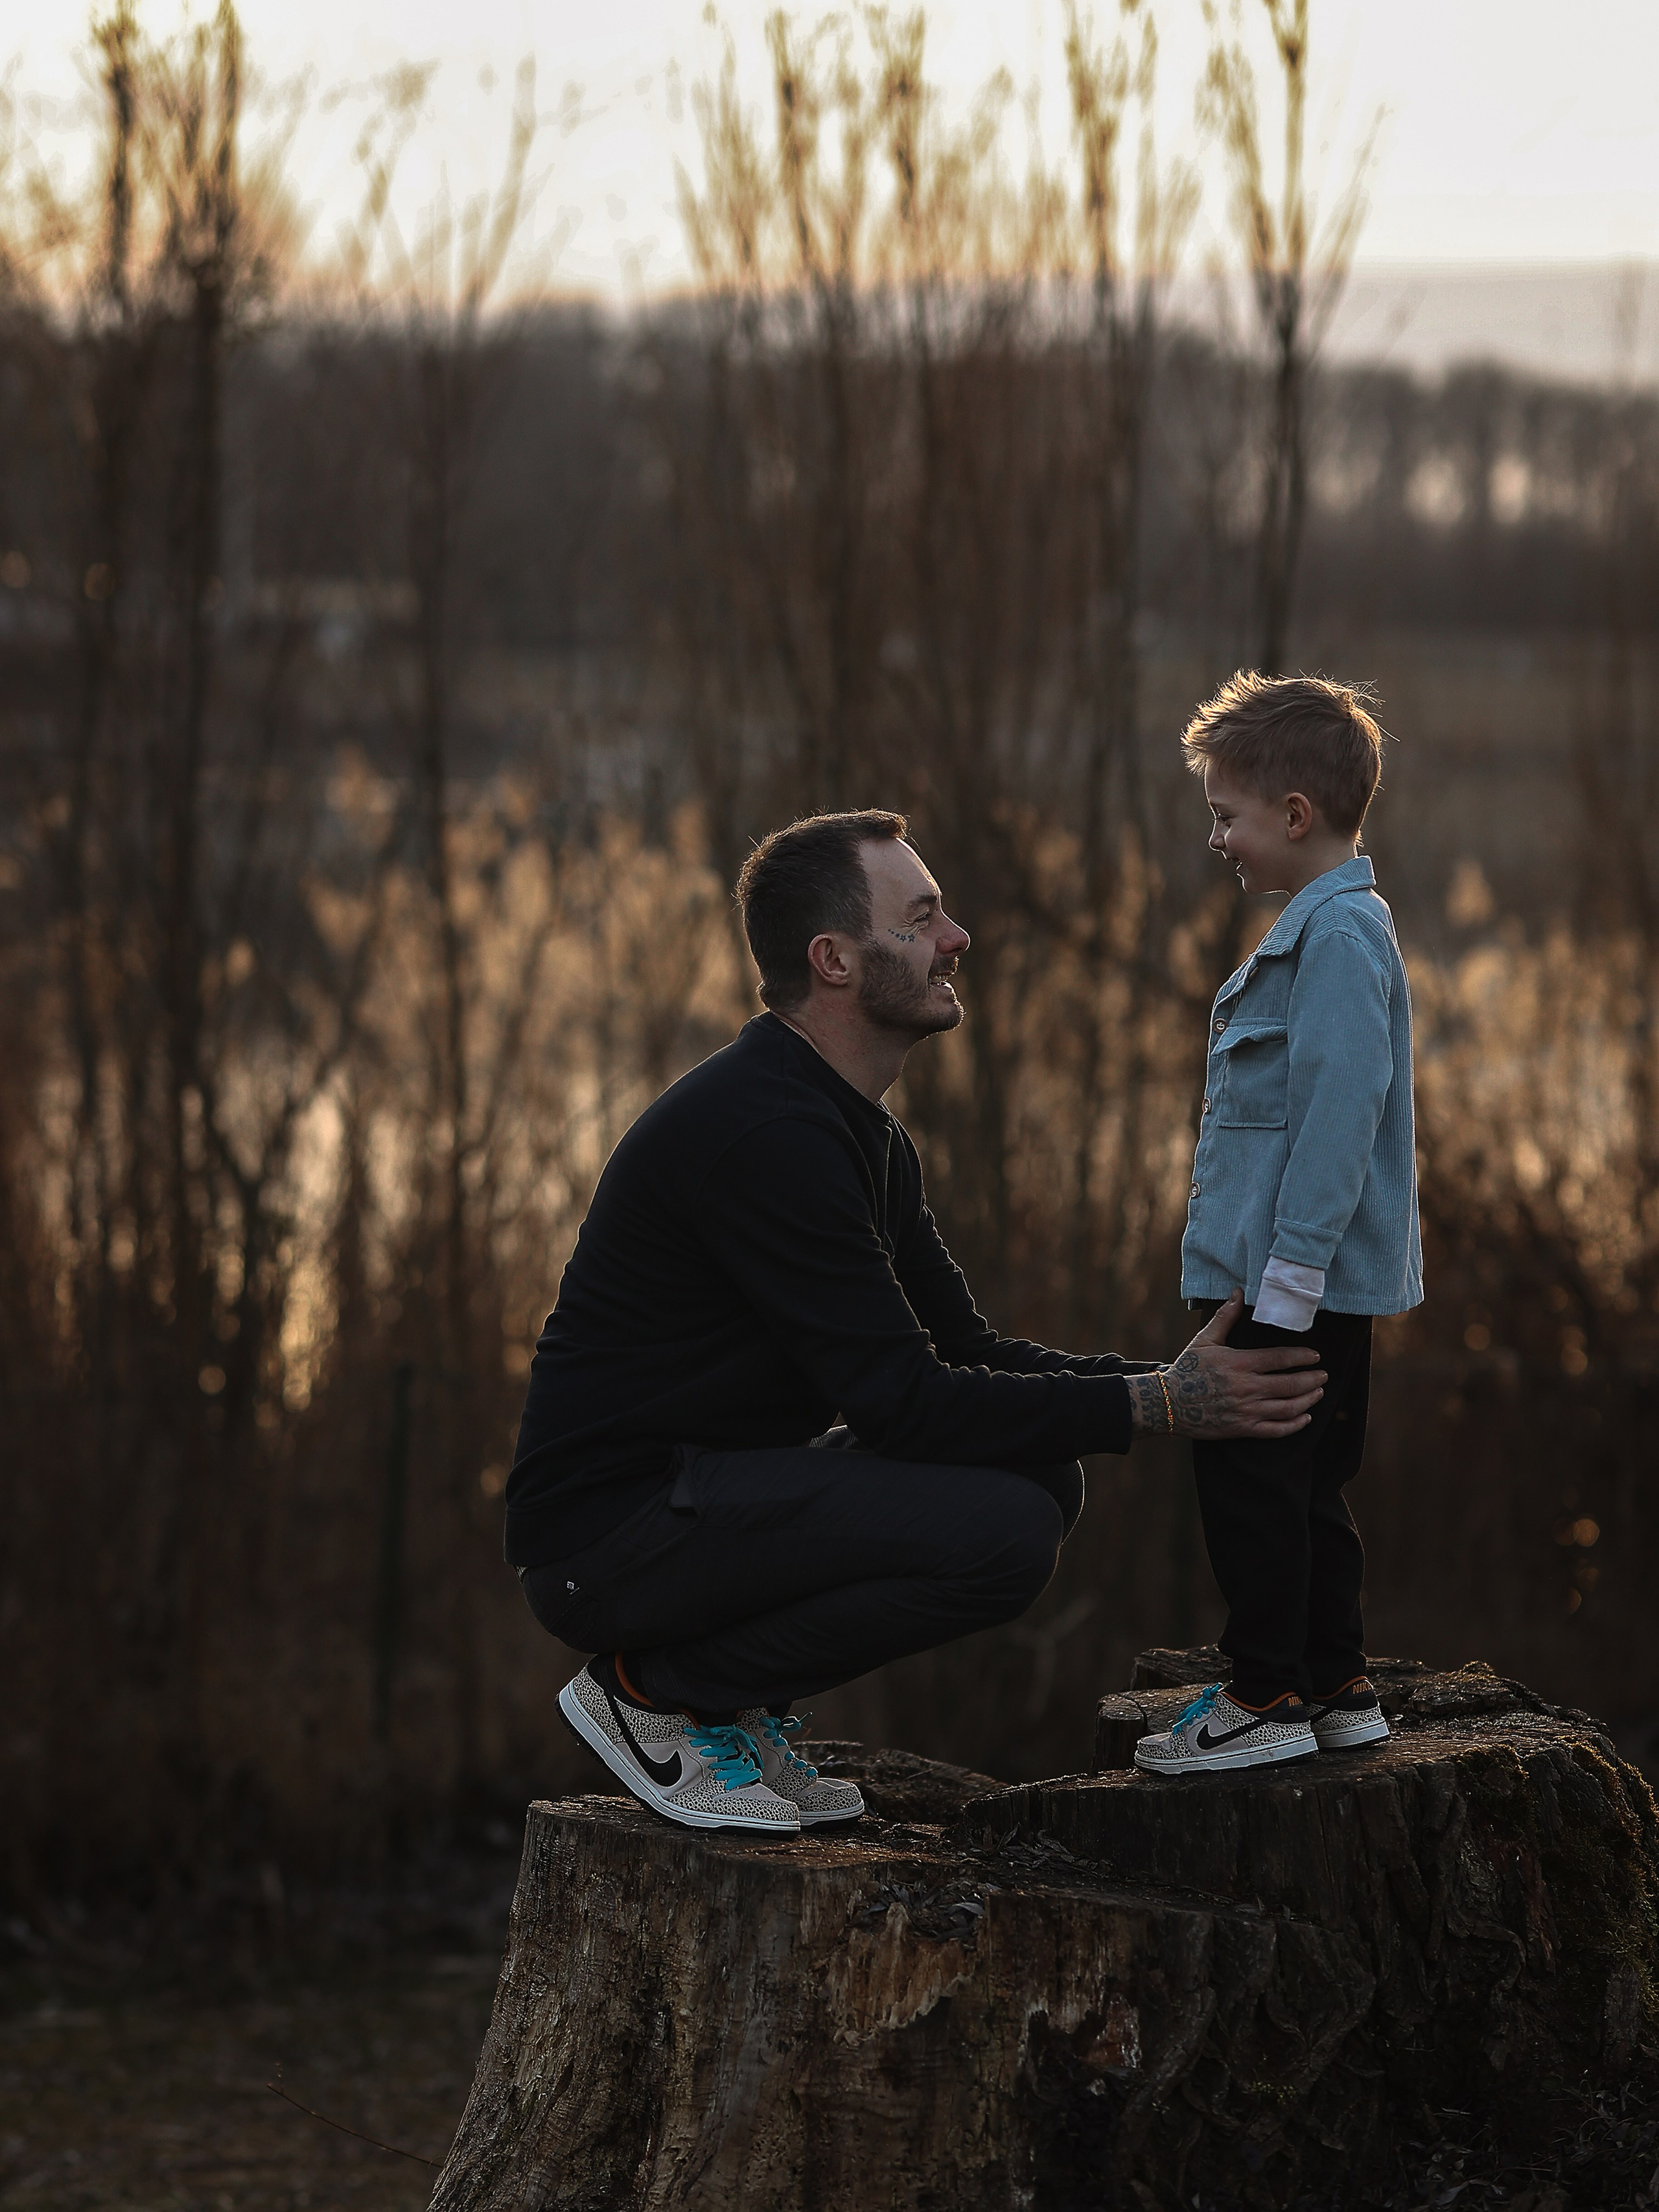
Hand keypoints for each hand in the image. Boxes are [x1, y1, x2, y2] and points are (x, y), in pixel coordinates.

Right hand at [1129, 1289, 1325, 1439]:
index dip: (1302, 1357)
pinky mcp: (1242, 1429)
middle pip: (1290, 1385)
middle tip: (1324, 1376)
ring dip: (1308, 1400)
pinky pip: (1275, 1430)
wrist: (1168, 1403)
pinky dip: (1294, 1425)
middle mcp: (1246, 1388)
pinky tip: (1305, 1418)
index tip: (1315, 1357)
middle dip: (1312, 1380)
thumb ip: (1226, 1316)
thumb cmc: (1187, 1368)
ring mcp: (1246, 1410)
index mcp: (1240, 1363)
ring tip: (1318, 1393)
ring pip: (1287, 1408)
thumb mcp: (1205, 1339)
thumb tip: (1239, 1291)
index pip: (1280, 1358)